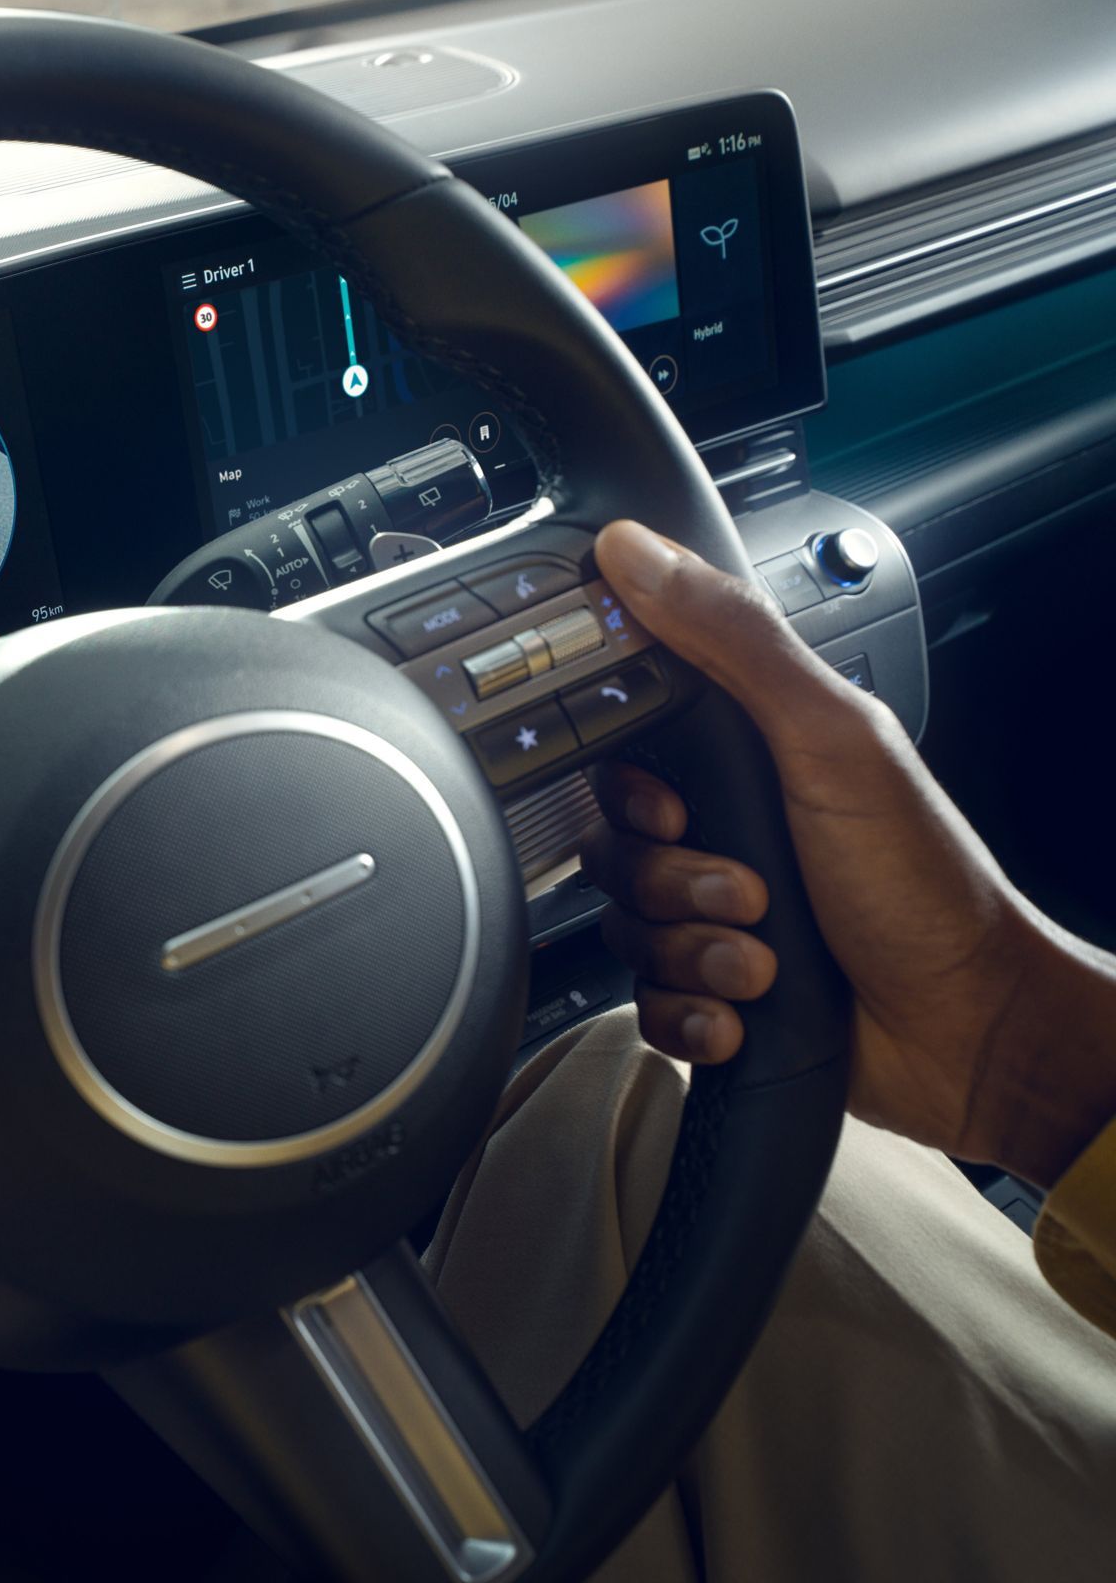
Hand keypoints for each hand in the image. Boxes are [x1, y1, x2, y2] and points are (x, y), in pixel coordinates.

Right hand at [582, 520, 1115, 1187]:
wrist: (970, 1032)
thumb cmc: (924, 885)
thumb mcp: (830, 736)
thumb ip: (731, 637)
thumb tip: (637, 550)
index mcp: (747, 760)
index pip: (623, 752)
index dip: (627, 785)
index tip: (672, 807)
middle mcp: (725, 835)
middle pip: (612, 850)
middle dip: (674, 882)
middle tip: (748, 888)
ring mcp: (715, 918)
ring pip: (626, 930)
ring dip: (693, 952)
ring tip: (764, 960)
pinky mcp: (711, 993)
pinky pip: (644, 1004)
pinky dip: (692, 1013)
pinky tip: (745, 1009)